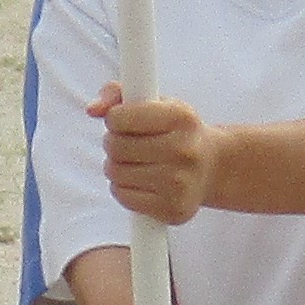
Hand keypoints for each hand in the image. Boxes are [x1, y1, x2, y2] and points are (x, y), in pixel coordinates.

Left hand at [92, 84, 213, 225]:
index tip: (122, 120)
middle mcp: (184, 150)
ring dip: (115, 166)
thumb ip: (118, 95)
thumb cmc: (176, 131)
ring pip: (116, 172)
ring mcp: (180, 182)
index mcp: (181, 117)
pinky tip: (138, 181)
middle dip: (113, 142)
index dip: (114, 118)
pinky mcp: (173, 209)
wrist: (212, 167)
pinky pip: (123, 196)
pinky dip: (122, 188)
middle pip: (115, 146)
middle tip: (126, 143)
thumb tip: (92, 109)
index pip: (120, 117)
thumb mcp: (156, 102)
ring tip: (132, 161)